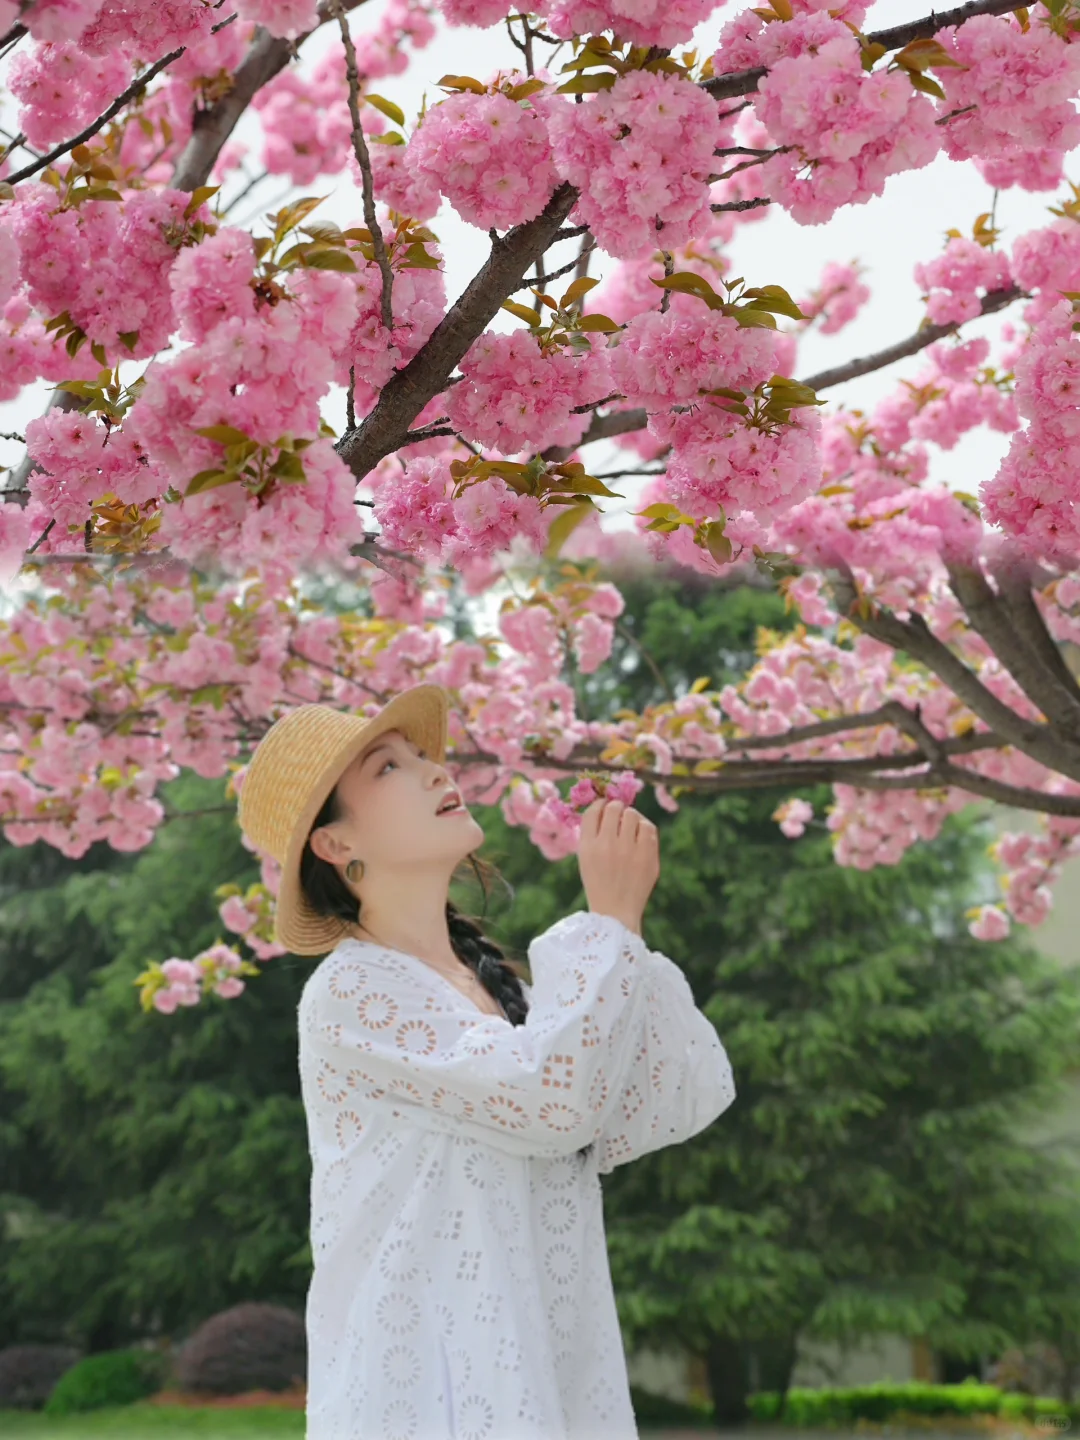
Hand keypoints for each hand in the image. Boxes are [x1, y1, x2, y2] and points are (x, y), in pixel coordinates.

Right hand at [577, 798, 659, 934]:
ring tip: (629, 826)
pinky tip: (640, 835)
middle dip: (616, 808)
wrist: (616, 912)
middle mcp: (607, 845)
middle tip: (618, 815)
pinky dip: (644, 827)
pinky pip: (648, 828)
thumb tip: (605, 805)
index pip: (594, 811)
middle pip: (614, 808)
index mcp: (588, 846)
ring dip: (631, 816)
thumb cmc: (599, 882)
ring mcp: (629, 850)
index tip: (604, 807)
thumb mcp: (586, 858)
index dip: (600, 805)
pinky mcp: (647, 857)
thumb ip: (592, 834)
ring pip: (632, 814)